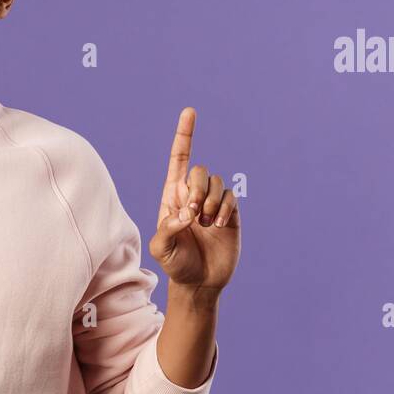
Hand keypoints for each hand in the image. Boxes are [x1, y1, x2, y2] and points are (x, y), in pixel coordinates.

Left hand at [148, 107, 240, 290]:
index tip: (189, 112)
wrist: (200, 282)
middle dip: (196, 189)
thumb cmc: (175, 264)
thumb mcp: (161, 248)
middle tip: (193, 215)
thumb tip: (185, 213)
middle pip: (199, 170)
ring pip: (217, 182)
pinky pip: (231, 196)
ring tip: (205, 224)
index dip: (184, 136)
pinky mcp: (230, 213)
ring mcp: (213, 203)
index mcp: (172, 196)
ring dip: (211, 202)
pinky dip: (224, 208)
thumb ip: (167, 228)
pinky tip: (218, 226)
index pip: (179, 159)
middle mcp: (193, 195)